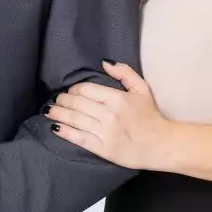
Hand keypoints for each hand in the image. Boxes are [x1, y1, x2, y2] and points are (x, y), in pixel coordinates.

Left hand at [46, 61, 174, 170]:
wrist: (162, 145)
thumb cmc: (151, 116)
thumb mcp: (142, 89)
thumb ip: (124, 72)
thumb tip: (104, 62)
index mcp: (117, 99)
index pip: (86, 89)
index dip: (74, 89)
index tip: (71, 91)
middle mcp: (109, 115)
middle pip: (77, 103)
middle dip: (63, 100)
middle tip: (57, 100)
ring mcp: (105, 132)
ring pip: (74, 119)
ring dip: (58, 113)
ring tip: (49, 111)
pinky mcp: (103, 149)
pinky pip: (78, 138)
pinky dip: (64, 131)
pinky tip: (54, 127)